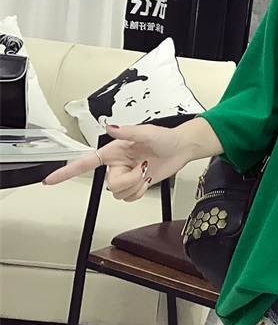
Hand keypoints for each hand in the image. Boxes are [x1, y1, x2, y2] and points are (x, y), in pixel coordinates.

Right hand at [41, 124, 190, 201]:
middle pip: (110, 185)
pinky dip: (140, 192)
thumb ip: (127, 131)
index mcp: (113, 151)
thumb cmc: (165, 137)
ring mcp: (126, 175)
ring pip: (119, 193)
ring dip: (136, 186)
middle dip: (128, 181)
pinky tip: (147, 180)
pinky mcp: (136, 184)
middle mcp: (117, 164)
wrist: (181, 149)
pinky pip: (130, 198)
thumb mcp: (146, 131)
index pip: (85, 162)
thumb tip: (110, 127)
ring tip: (146, 172)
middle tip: (143, 169)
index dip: (66, 171)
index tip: (50, 180)